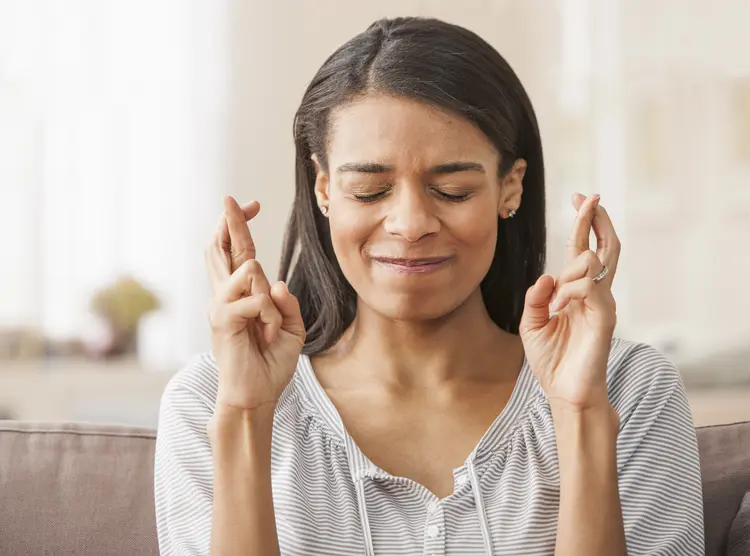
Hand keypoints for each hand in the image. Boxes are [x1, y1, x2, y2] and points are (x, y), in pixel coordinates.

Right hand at [205, 196, 305, 410]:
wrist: (257, 395)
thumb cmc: (270, 362)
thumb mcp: (291, 328)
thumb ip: (287, 303)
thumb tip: (276, 282)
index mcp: (241, 294)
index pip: (237, 251)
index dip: (240, 225)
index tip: (252, 204)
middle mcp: (225, 295)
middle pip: (220, 248)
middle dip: (229, 222)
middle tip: (233, 200)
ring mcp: (221, 306)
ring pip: (247, 271)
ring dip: (269, 298)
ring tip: (270, 328)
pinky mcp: (222, 321)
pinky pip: (252, 300)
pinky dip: (268, 315)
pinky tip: (266, 333)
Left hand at [519, 193, 620, 411]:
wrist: (564, 392)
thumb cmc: (552, 359)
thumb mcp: (532, 323)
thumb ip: (536, 297)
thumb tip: (547, 275)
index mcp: (575, 292)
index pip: (581, 249)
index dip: (582, 222)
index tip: (578, 196)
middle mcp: (593, 293)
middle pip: (602, 245)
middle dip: (595, 218)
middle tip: (588, 196)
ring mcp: (602, 304)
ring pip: (597, 262)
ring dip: (571, 267)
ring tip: (555, 301)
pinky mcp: (605, 318)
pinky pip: (590, 288)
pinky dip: (570, 290)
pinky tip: (559, 305)